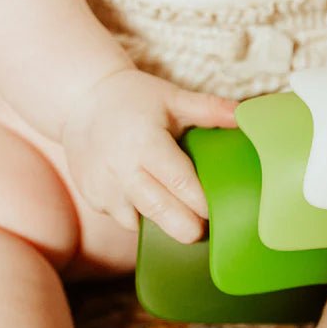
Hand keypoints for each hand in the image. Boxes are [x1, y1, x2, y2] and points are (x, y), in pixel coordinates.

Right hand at [61, 68, 237, 242]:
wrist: (81, 102)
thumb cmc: (134, 99)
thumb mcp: (172, 98)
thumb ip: (209, 108)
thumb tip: (245, 115)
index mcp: (145, 143)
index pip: (180, 184)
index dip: (203, 203)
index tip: (223, 210)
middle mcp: (121, 169)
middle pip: (161, 212)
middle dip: (189, 227)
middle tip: (209, 229)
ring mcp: (103, 188)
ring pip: (142, 222)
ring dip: (165, 224)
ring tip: (186, 217)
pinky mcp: (92, 199)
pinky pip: (125, 219)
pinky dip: (143, 217)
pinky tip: (157, 204)